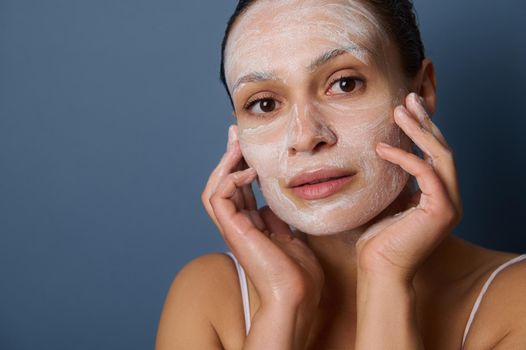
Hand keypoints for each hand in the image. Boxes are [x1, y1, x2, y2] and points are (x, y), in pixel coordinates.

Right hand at [201, 125, 324, 309]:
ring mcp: (233, 228)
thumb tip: (279, 202)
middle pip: (225, 183)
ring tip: (237, 144)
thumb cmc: (299, 275)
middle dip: (230, 156)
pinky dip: (230, 179)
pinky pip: (218, 197)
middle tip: (237, 133)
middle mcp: (239, 225)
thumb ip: (281, 219)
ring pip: (214, 187)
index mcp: (252, 226)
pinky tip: (249, 171)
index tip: (252, 145)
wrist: (297, 297)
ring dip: (224, 163)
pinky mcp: (232, 230)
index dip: (243, 165)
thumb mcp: (293, 237)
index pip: (241, 188)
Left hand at [355, 92, 462, 281]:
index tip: (406, 109)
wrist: (378, 270)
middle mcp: (449, 198)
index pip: (434, 154)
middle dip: (425, 121)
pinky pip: (426, 173)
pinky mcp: (441, 210)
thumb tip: (382, 154)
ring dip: (419, 130)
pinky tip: (382, 148)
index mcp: (437, 196)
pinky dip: (405, 157)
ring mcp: (449, 204)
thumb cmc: (377, 241)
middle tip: (408, 99)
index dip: (422, 129)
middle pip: (442, 149)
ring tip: (399, 110)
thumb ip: (393, 181)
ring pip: (440, 156)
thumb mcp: (386, 201)